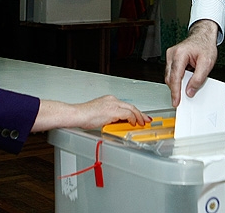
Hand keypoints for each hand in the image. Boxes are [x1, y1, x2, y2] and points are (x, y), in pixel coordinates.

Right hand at [32, 96, 149, 131]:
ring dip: (139, 117)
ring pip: (131, 109)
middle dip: (140, 114)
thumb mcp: (100, 116)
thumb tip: (115, 124)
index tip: (139, 116)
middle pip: (131, 106)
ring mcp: (113, 104)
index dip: (134, 112)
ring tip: (142, 123)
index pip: (125, 105)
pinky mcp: (113, 111)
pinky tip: (134, 123)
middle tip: (146, 119)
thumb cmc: (84, 116)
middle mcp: (112, 100)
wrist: (77, 114)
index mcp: (109, 100)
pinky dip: (132, 118)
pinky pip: (128, 114)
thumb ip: (109, 118)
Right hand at [164, 19, 218, 106]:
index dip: (175, 91)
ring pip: (169, 76)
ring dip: (176, 84)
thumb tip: (190, 91)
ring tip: (186, 88)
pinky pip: (172, 72)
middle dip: (175, 89)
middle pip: (170, 77)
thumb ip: (198, 78)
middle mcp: (172, 54)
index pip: (175, 76)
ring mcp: (170, 56)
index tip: (176, 101)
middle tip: (181, 100)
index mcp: (180, 54)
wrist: (203, 36)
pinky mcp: (172, 58)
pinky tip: (184, 82)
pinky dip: (177, 79)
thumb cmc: (205, 46)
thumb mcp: (207, 63)